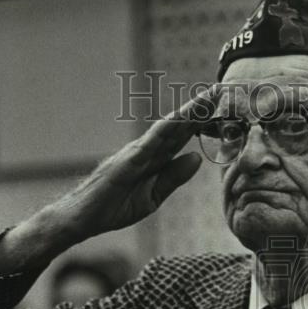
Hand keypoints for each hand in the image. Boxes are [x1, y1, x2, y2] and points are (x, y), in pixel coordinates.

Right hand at [5, 85, 216, 259]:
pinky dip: (166, 130)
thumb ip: (173, 177)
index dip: (202, 123)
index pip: (182, 137)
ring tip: (208, 98)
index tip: (223, 109)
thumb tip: (197, 158)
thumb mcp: (153, 196)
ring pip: (167, 129)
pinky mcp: (127, 161)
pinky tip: (180, 119)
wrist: (84, 218)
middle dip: (200, 110)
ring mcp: (136, 153)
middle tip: (222, 90)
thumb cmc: (114, 207)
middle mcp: (146, 150)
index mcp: (154, 159)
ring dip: (188, 113)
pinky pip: (150, 143)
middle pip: (178, 126)